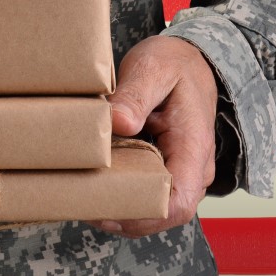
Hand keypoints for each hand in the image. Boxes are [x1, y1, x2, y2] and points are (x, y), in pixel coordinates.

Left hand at [89, 35, 217, 237]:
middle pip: (162, 213)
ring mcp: (183, 172)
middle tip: (81, 202)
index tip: (103, 206)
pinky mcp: (168, 168)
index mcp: (193, 147)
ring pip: (155, 207)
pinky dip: (124, 194)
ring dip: (122, 208)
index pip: (177, 203)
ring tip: (84, 196)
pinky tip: (96, 184)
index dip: (140, 214)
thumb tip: (118, 122)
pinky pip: (150, 193)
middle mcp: (194, 169)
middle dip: (123, 215)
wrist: (192, 60)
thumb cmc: (174, 64)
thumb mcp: (153, 68)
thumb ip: (135, 95)